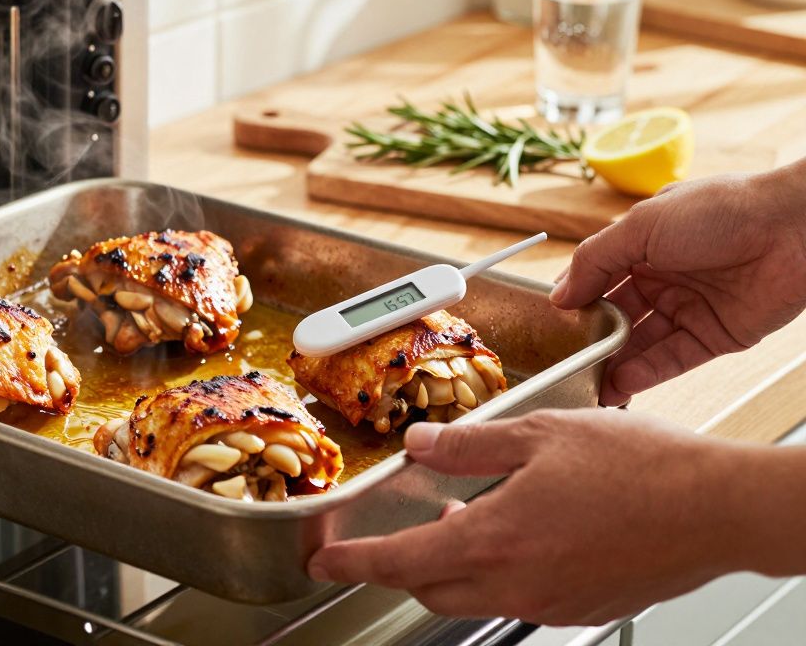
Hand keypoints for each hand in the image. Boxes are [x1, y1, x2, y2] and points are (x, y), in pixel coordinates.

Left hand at [306, 411, 754, 625]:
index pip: (398, 561)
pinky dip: (500, 571)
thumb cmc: (641, 468)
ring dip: (453, 566)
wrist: (717, 508)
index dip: (352, 562)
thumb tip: (420, 445)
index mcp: (493, 540)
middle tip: (390, 537)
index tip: (325, 560)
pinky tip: (520, 531)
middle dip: (401, 564)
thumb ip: (469, 444)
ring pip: (474, 595)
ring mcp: (549, 602)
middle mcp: (515, 583)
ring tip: (463, 517)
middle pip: (430, 588)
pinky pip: (519, 597)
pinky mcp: (580, 607)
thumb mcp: (539, 434)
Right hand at [550, 164, 805, 405]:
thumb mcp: (641, 226)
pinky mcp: (714, 336)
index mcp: (640, 244)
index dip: (571, 303)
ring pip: (639, 342)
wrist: (796, 227)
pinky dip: (644, 372)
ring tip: (585, 383)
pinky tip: (619, 383)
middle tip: (563, 363)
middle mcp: (662, 277)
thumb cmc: (722, 210)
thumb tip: (558, 295)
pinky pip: (671, 359)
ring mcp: (687, 308)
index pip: (594, 279)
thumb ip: (594, 261)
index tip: (547, 327)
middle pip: (614, 315)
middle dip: (589, 339)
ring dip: (612, 363)